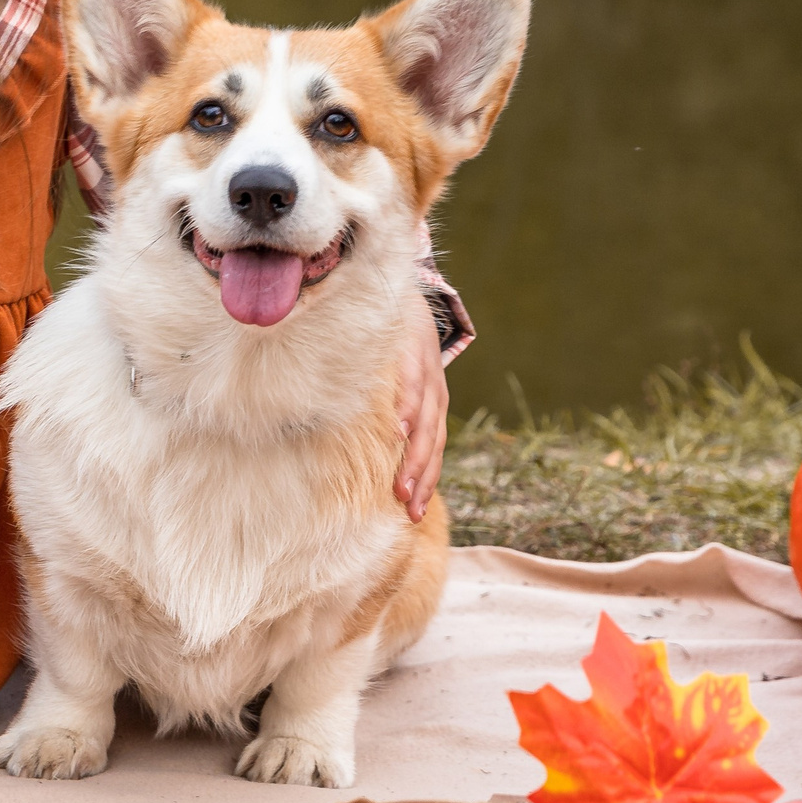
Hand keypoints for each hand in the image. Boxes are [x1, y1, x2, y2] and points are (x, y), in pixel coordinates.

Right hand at [394, 294, 448, 522]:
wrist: (400, 288)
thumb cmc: (392, 340)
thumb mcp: (395, 376)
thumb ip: (388, 406)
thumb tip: (366, 445)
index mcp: (431, 401)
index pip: (434, 447)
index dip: (428, 479)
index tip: (414, 513)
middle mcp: (434, 391)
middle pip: (434, 442)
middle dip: (423, 478)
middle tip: (410, 510)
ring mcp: (427, 371)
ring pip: (426, 421)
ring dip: (415, 455)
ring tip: (402, 485)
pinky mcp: (414, 350)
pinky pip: (411, 384)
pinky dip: (406, 408)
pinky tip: (398, 430)